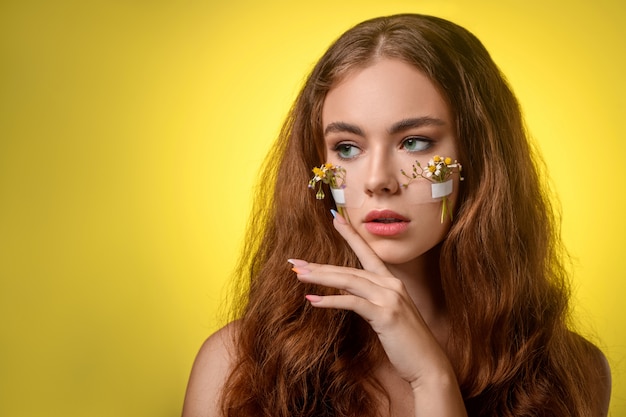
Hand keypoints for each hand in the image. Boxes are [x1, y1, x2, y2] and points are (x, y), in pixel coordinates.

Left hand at [290, 211, 453, 390]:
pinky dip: (330, 301)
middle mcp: (391, 284)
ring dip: (321, 277)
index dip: (351, 234)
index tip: (334, 218)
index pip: (367, 253)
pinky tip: (312, 300)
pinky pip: (353, 303)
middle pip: (350, 269)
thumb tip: (343, 292)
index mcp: (392, 282)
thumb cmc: (406, 344)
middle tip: (294, 261)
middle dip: (320, 264)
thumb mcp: (385, 316)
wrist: (428, 366)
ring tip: (298, 274)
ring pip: (349, 281)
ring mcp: (390, 298)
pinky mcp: (386, 315)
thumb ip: (367, 301)